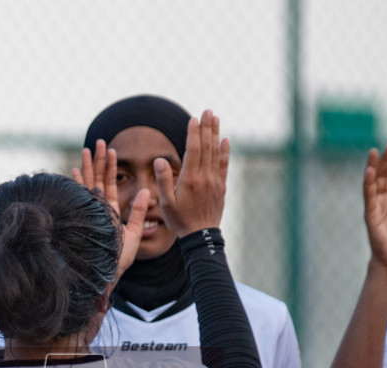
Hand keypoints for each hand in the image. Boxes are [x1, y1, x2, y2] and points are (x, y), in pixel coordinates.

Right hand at [73, 142, 149, 279]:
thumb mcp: (135, 233)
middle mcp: (98, 210)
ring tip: (88, 148)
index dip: (110, 168)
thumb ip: (139, 212)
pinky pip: (81, 198)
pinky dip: (77, 184)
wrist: (107, 274)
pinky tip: (75, 170)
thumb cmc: (120, 259)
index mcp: (109, 212)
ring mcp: (90, 213)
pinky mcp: (85, 218)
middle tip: (98, 142)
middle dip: (98, 161)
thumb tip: (147, 191)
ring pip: (89, 185)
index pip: (109, 185)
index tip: (111, 150)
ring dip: (89, 166)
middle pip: (98, 180)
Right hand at [154, 110, 230, 236]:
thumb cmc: (180, 221)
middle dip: (207, 127)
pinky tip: (226, 140)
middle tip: (208, 110)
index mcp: (189, 179)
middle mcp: (204, 177)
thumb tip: (160, 160)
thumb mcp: (166, 204)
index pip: (193, 150)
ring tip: (216, 118)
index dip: (194, 133)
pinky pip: (224, 165)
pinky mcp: (221, 187)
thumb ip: (163, 181)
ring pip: (216, 153)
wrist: (201, 237)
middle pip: (207, 147)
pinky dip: (225, 152)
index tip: (194, 118)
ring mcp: (215, 181)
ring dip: (216, 134)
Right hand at [362, 144, 386, 270]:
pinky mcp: (370, 216)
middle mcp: (378, 203)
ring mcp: (372, 209)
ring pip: (372, 183)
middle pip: (381, 177)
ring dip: (374, 167)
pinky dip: (368, 183)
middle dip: (385, 161)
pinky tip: (370, 171)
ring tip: (376, 151)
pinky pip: (368, 197)